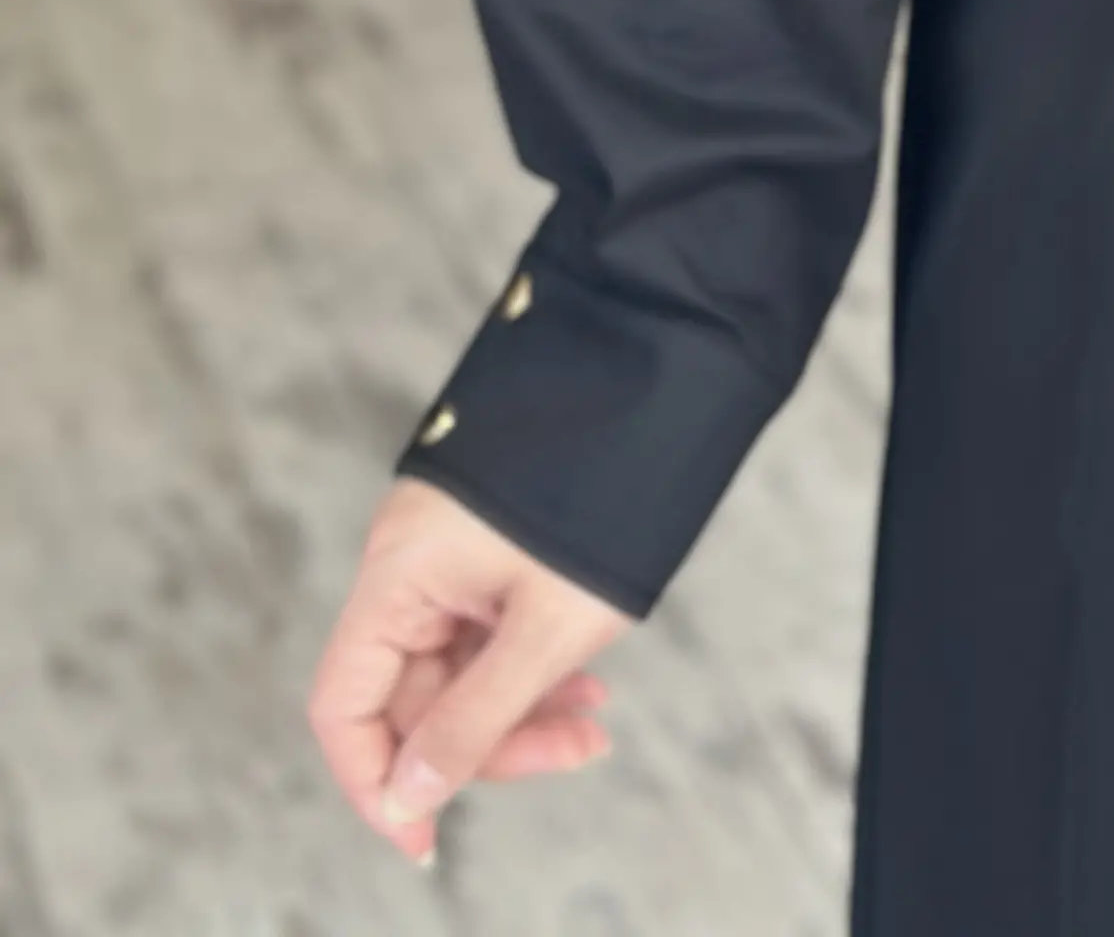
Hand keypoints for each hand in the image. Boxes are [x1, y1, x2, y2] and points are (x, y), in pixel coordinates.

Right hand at [308, 479, 628, 868]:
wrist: (664, 378)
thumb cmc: (605, 498)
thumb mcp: (546, 628)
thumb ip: (474, 720)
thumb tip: (407, 799)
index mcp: (399, 575)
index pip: (343, 704)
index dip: (374, 782)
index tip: (424, 841)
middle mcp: (409, 565)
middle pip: (410, 694)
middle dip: (485, 744)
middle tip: (575, 751)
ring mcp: (449, 555)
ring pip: (459, 669)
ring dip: (520, 710)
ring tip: (595, 723)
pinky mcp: (489, 549)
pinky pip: (488, 633)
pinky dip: (531, 667)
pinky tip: (588, 683)